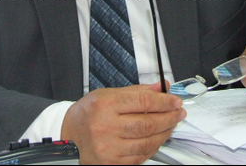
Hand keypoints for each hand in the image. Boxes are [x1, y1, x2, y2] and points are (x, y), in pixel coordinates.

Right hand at [60, 82, 185, 164]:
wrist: (67, 136)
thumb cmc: (87, 114)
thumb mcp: (107, 94)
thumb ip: (136, 91)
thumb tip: (161, 87)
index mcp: (105, 104)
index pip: (143, 101)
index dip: (164, 101)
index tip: (175, 101)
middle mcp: (106, 126)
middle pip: (148, 123)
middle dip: (169, 117)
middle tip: (178, 113)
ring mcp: (109, 147)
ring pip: (147, 142)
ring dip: (164, 133)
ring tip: (170, 125)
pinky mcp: (111, 162)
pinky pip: (140, 156)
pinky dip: (153, 147)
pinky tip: (157, 138)